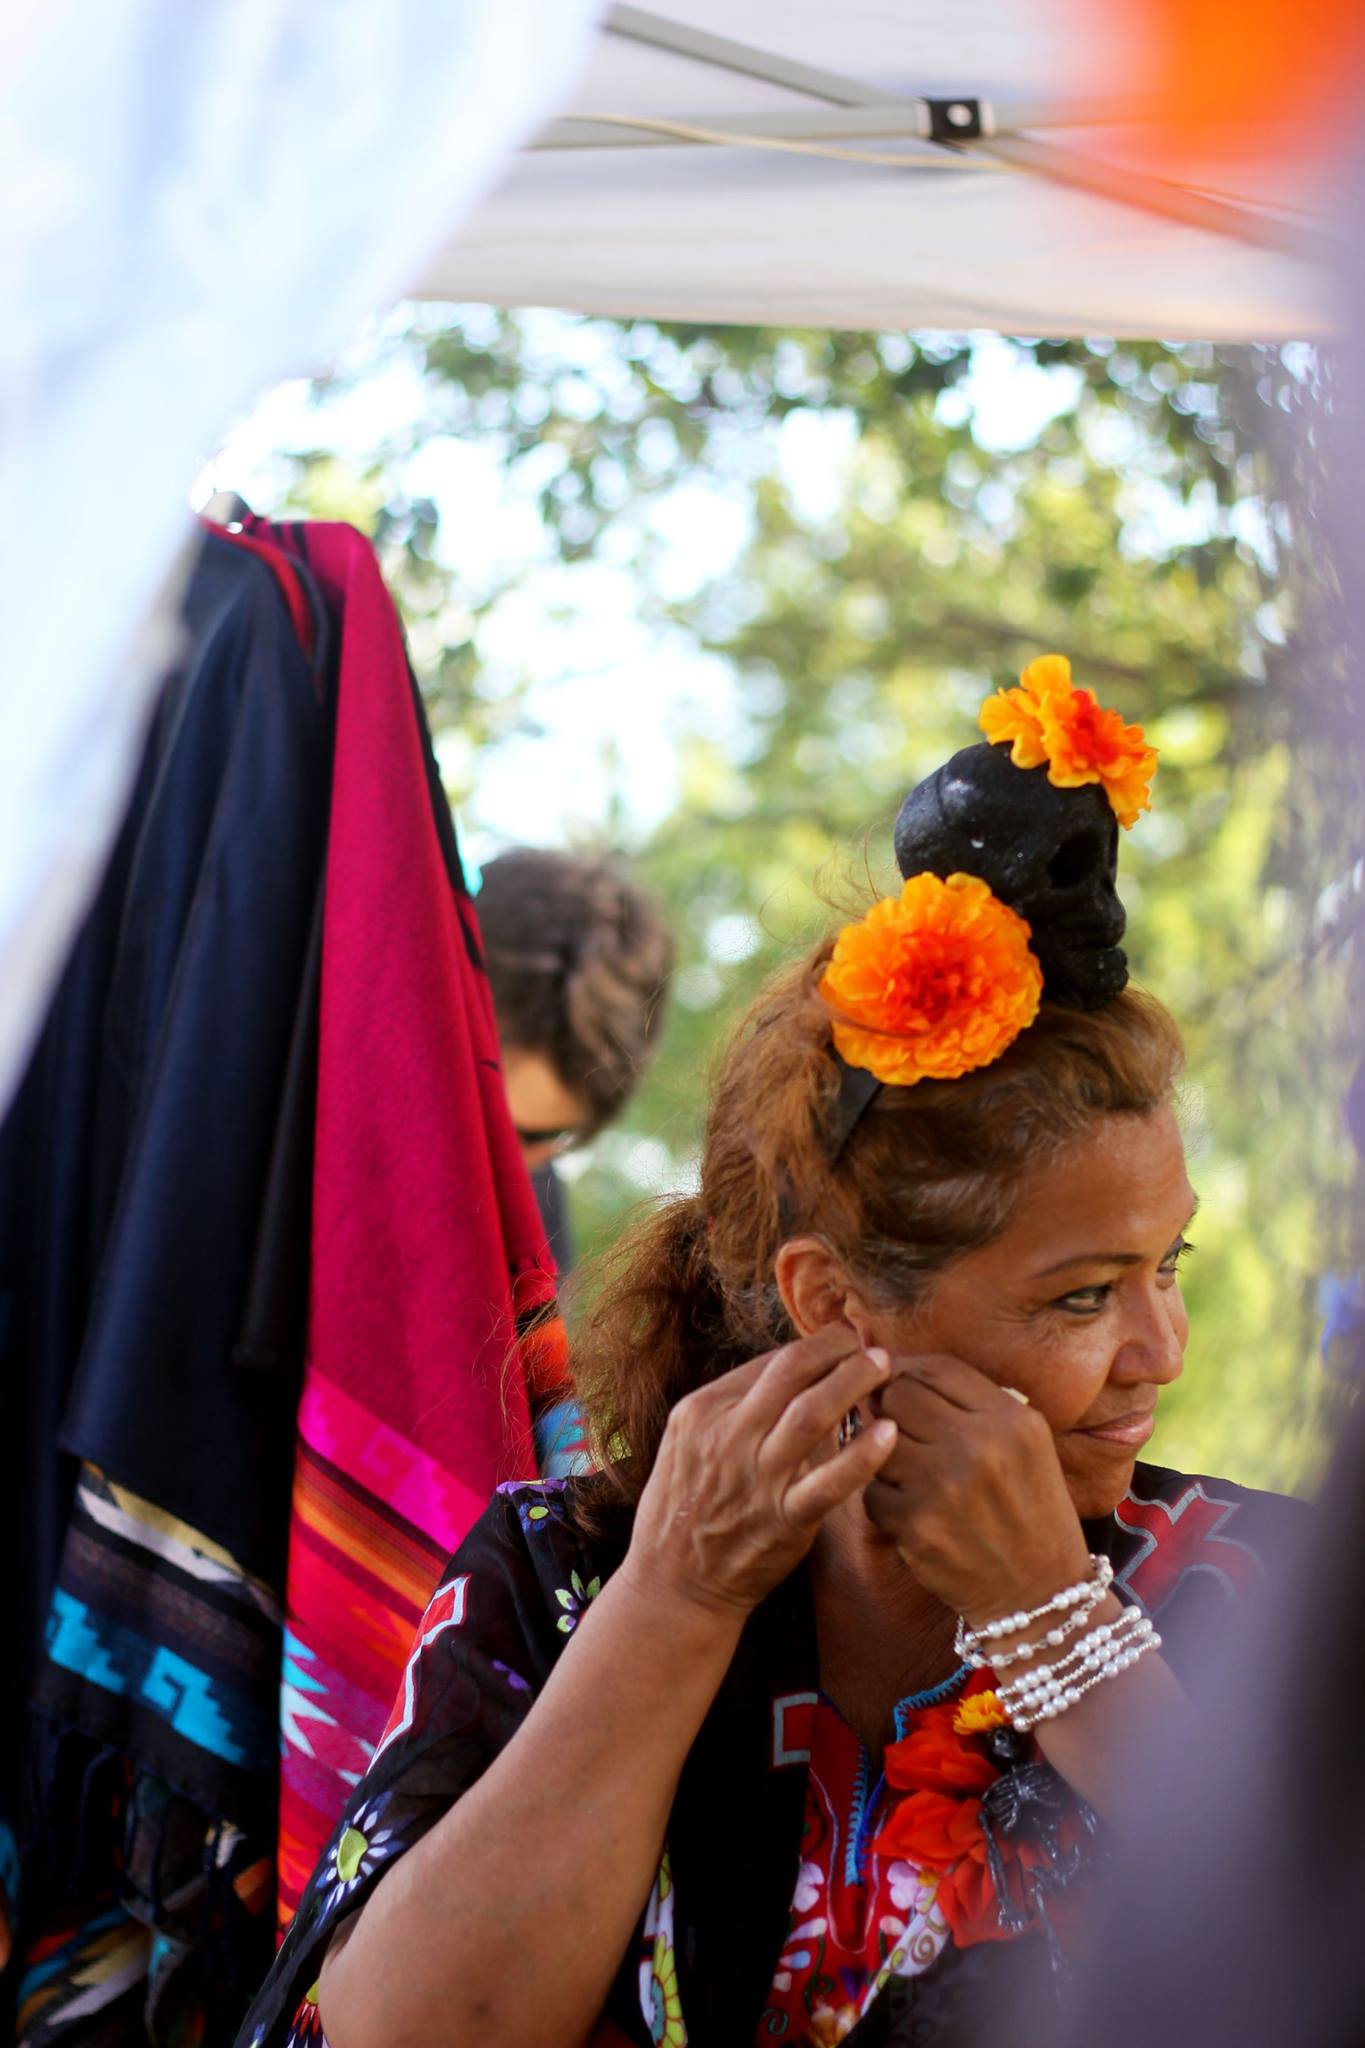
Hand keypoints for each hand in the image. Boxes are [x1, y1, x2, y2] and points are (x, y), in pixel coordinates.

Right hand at [622, 1327, 897, 1621]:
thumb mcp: (687, 1445)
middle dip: (836, 1347)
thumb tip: (782, 1374)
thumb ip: (729, 1410)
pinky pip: (829, 1483)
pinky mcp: (783, 1519)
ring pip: (812, 1414)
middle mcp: (727, 1436)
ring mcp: (756, 1478)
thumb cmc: (685, 1509)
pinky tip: (889, 1434)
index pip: (767, 1363)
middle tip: (868, 1338)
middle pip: (792, 1372)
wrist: (672, 1585)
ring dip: (854, 1382)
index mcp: (701, 1411)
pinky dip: (861, 1456)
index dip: (811, 1346)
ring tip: (884, 1366)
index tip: (840, 1340)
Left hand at [864, 1354, 1089, 1625]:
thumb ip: (975, 1404)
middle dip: (889, 1407)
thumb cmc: (1029, 1512)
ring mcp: (944, 1485)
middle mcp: (979, 1445)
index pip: (937, 1367)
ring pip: (878, 1440)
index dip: (909, 1371)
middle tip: (894, 1428)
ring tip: (905, 1471)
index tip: (899, 1385)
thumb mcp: (1026, 1445)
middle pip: (899, 1394)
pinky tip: (910, 1510)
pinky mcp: (916, 1524)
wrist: (1040, 1595)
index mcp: (1011, 1420)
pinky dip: (883, 1499)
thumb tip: (903, 1370)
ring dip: (883, 1454)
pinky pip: (872, 1490)